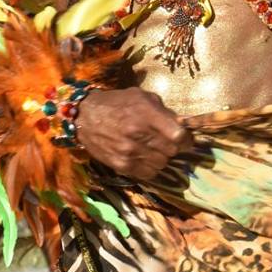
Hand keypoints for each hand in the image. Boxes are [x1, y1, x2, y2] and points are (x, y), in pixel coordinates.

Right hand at [75, 88, 194, 182]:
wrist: (84, 116)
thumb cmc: (116, 103)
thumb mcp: (142, 97)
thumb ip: (163, 111)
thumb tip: (182, 125)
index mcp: (146, 114)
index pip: (179, 136)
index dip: (187, 139)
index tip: (185, 139)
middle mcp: (138, 135)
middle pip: (172, 151)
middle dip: (174, 147)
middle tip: (167, 142)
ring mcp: (129, 152)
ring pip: (162, 164)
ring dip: (162, 158)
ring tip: (154, 149)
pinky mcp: (121, 165)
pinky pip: (148, 174)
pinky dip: (151, 167)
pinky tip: (145, 157)